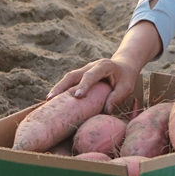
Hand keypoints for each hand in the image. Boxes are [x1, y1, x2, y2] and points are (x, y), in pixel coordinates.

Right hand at [46, 21, 161, 113]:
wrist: (123, 65)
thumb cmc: (126, 78)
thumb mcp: (126, 87)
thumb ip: (117, 97)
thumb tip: (106, 110)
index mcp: (104, 66)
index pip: (91, 75)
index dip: (84, 85)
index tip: (77, 96)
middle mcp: (91, 65)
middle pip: (73, 74)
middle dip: (62, 86)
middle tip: (51, 99)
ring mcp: (84, 69)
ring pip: (68, 77)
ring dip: (58, 88)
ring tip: (48, 100)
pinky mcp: (80, 75)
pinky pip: (69, 81)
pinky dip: (61, 89)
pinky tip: (53, 100)